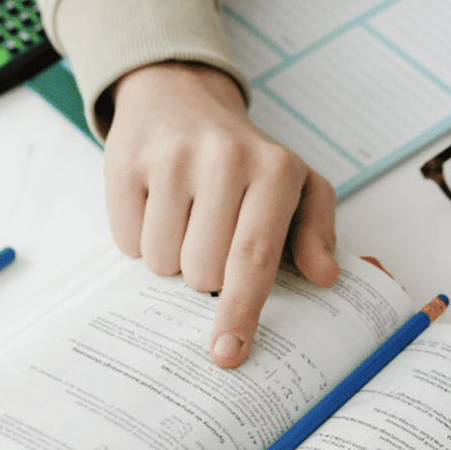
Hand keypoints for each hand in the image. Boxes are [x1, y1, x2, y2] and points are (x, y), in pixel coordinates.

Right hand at [103, 62, 338, 366]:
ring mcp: (171, 159)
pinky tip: (157, 206)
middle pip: (202, 272)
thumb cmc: (246, 158)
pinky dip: (140, 238)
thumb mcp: (298, 185)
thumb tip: (324, 276)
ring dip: (171, 258)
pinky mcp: (126, 163)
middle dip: (205, 275)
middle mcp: (224, 160)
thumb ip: (317, 232)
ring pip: (162, 262)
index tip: (228, 352)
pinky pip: (126, 242)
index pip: (254, 258)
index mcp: (274, 170)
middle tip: (213, 237)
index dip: (240, 311)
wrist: (181, 97)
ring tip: (186, 217)